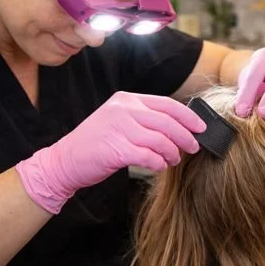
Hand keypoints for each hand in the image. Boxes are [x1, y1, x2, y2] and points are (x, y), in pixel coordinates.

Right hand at [15, 91, 205, 213]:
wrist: (63, 162)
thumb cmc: (95, 144)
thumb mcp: (118, 121)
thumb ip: (143, 119)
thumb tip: (178, 127)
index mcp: (126, 100)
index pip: (166, 104)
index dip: (188, 116)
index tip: (201, 127)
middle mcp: (123, 110)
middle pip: (168, 122)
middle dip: (186, 136)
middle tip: (193, 148)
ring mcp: (118, 128)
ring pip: (161, 139)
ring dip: (172, 152)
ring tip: (173, 160)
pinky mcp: (116, 149)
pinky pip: (149, 156)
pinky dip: (158, 162)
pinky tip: (158, 165)